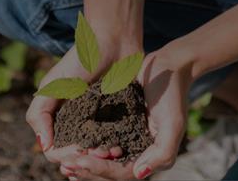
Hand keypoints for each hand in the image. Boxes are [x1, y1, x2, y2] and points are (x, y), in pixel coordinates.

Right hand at [26, 35, 140, 163]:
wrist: (113, 42)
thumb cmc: (80, 61)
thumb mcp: (53, 86)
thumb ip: (39, 114)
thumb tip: (44, 146)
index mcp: (59, 121)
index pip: (57, 152)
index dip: (66, 156)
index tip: (80, 150)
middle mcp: (78, 127)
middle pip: (78, 158)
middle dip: (86, 160)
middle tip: (100, 152)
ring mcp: (100, 126)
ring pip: (97, 156)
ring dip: (102, 159)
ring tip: (113, 151)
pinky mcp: (122, 121)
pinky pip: (118, 143)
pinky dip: (117, 150)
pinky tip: (121, 147)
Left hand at [59, 47, 192, 179]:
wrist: (167, 67)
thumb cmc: (172, 94)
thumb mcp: (173, 124)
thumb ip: (162, 152)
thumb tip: (139, 173)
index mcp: (150, 156)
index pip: (122, 173)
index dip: (99, 170)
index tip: (78, 161)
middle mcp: (137, 152)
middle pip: (109, 172)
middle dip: (86, 171)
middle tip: (64, 165)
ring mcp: (125, 139)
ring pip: (101, 160)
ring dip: (83, 162)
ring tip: (63, 161)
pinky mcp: (116, 126)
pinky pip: (98, 141)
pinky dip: (84, 145)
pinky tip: (69, 144)